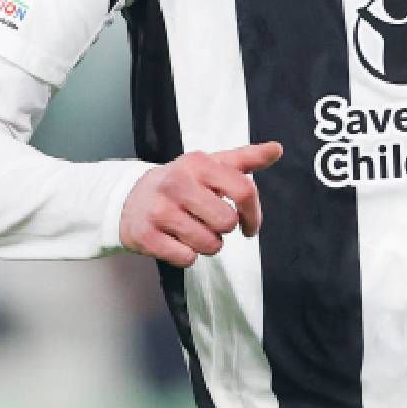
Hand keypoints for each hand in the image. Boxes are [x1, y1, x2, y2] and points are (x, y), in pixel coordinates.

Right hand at [119, 141, 282, 266]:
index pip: (243, 191)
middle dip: (224, 229)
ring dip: (207, 244)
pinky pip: (186, 259)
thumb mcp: (210, 165)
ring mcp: (159, 210)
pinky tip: (177, 240)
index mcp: (198, 163)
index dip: (254, 214)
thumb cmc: (180, 183)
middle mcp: (177, 184)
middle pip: (227, 222)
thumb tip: (277, 149)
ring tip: (193, 230)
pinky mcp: (146, 236)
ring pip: (209, 244)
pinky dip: (187, 255)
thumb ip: (245, 159)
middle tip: (210, 222)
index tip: (251, 226)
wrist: (129, 198)